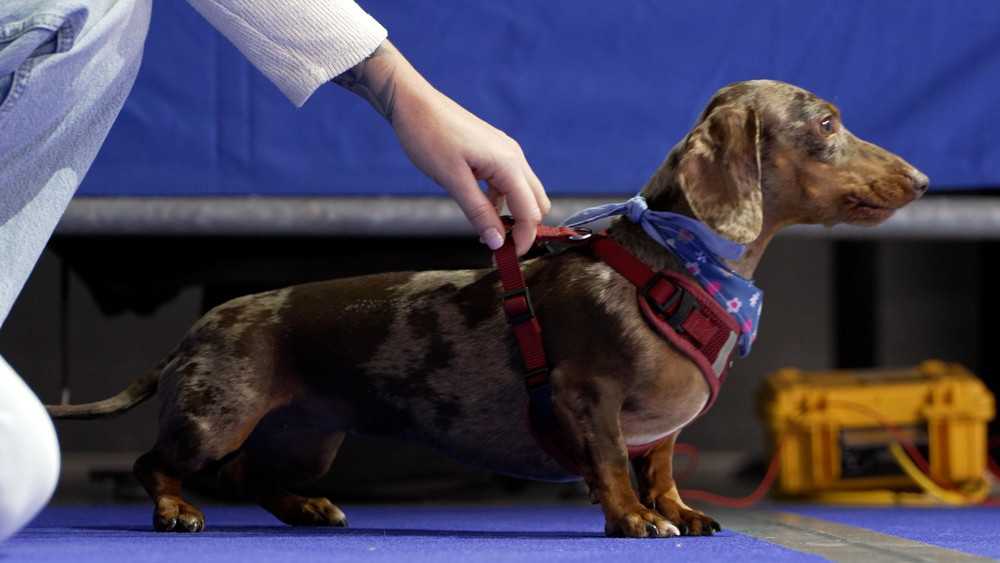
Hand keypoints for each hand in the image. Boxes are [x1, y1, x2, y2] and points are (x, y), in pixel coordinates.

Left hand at [334, 41, 549, 255]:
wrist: (414, 104)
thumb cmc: (430, 136)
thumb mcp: (453, 181)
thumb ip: (478, 212)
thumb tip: (498, 242)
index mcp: (508, 164)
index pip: (530, 212)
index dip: (523, 239)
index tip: (506, 258)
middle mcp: (514, 157)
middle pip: (536, 203)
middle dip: (524, 228)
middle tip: (500, 247)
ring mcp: (505, 152)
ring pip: (523, 193)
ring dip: (511, 215)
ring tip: (487, 232)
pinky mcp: (494, 151)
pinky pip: (507, 183)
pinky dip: (500, 201)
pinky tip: (480, 209)